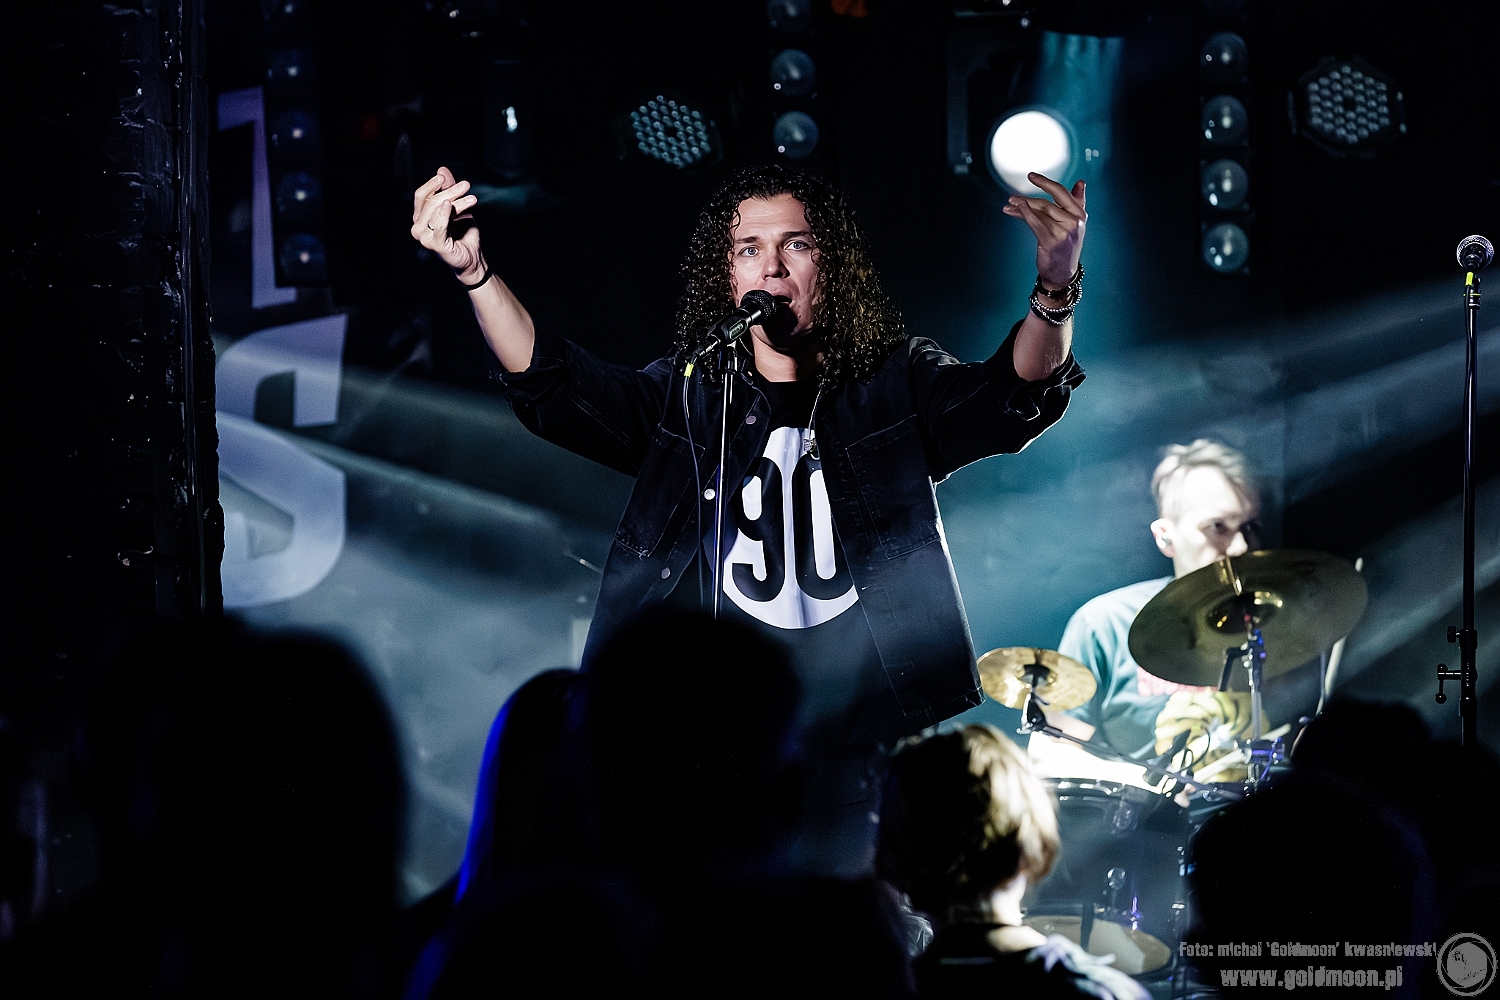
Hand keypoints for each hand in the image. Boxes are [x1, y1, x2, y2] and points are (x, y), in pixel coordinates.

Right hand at [411, 166, 483, 280]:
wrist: (472, 258)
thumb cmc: (463, 234)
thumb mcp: (457, 208)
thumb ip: (449, 190)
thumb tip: (442, 169)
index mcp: (421, 217)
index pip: (421, 195)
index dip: (432, 184)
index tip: (444, 176)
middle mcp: (418, 227)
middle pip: (431, 201)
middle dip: (449, 191)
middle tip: (466, 185)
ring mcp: (424, 237)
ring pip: (437, 210)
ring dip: (456, 201)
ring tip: (472, 199)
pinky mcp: (435, 245)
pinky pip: (440, 225)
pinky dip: (445, 214)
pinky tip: (451, 205)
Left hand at [1002, 172, 1085, 288]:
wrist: (1062, 273)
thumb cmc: (1066, 247)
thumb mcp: (1075, 224)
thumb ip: (1077, 202)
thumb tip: (1080, 182)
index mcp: (1080, 214)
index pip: (1061, 192)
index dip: (1045, 182)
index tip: (1031, 176)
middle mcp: (1074, 221)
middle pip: (1045, 204)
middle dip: (1026, 200)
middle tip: (1012, 198)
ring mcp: (1064, 231)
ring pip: (1038, 213)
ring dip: (1021, 208)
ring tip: (1009, 205)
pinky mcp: (1052, 240)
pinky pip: (1035, 222)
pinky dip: (1024, 214)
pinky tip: (1015, 209)